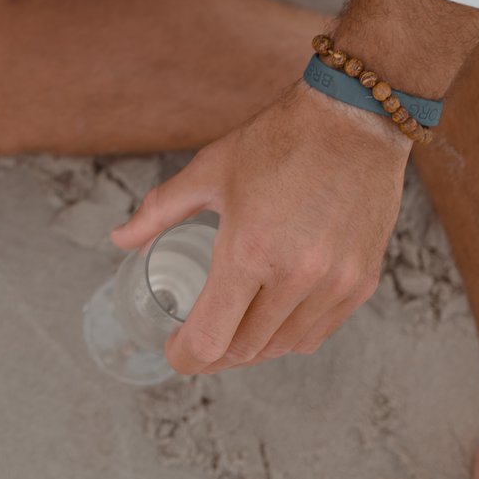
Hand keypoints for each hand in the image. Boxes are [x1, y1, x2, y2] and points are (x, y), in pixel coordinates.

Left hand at [112, 80, 410, 373]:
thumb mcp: (208, 172)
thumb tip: (118, 239)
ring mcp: (333, 283)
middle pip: (245, 349)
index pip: (211, 338)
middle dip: (214, 355)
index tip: (174, 352)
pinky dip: (289, 337)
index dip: (185, 356)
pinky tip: (272, 322)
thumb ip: (158, 212)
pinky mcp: (360, 282)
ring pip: (282, 347)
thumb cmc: (276, 143)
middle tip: (197, 344)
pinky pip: (318, 333)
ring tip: (233, 333)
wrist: (354, 121)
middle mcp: (295, 275)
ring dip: (252, 349)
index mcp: (248, 250)